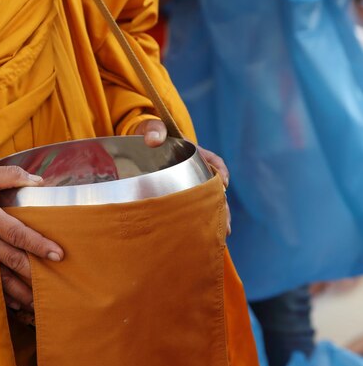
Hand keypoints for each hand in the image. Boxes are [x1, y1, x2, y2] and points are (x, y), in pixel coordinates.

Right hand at [0, 165, 63, 309]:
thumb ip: (11, 176)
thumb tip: (39, 181)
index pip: (17, 233)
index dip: (38, 244)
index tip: (58, 254)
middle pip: (12, 259)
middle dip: (34, 274)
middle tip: (56, 285)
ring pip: (0, 277)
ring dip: (20, 291)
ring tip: (39, 303)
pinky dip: (2, 297)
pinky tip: (17, 305)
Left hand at [134, 120, 231, 234]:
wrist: (138, 147)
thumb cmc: (147, 136)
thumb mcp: (150, 130)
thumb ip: (153, 131)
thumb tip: (153, 140)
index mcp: (192, 153)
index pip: (212, 161)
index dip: (219, 170)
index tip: (223, 181)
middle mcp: (195, 170)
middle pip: (215, 187)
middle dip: (222, 204)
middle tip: (227, 222)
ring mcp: (189, 183)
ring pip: (208, 200)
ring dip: (217, 215)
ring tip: (225, 233)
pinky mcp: (181, 195)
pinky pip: (195, 208)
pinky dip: (202, 220)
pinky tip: (207, 235)